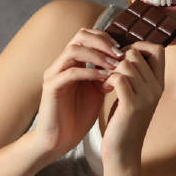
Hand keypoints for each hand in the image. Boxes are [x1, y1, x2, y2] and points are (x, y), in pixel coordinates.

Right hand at [34, 28, 123, 161]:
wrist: (59, 140)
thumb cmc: (78, 116)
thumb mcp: (97, 91)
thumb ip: (106, 75)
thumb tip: (124, 63)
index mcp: (72, 62)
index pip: (87, 36)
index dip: (106, 39)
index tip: (123, 50)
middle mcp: (61, 63)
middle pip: (80, 36)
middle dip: (102, 42)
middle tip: (120, 53)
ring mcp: (54, 74)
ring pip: (74, 50)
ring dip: (97, 55)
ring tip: (114, 65)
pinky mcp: (51, 87)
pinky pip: (70, 72)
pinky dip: (90, 72)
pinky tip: (104, 79)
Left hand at [100, 41, 164, 168]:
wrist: (123, 153)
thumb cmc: (124, 121)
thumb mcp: (135, 95)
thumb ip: (136, 75)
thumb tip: (126, 50)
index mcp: (160, 83)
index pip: (158, 48)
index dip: (139, 45)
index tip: (123, 56)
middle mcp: (157, 88)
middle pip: (136, 53)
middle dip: (117, 58)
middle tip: (109, 72)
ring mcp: (146, 96)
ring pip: (125, 63)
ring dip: (110, 69)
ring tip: (105, 83)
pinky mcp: (132, 105)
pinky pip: (118, 77)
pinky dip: (106, 79)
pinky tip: (104, 89)